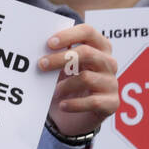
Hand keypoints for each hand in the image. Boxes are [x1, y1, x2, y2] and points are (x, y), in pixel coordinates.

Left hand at [39, 23, 118, 137]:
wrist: (74, 116)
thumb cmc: (67, 84)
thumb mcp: (61, 68)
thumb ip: (55, 54)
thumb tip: (36, 45)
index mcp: (98, 47)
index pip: (88, 32)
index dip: (69, 35)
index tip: (49, 43)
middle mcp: (108, 63)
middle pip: (87, 53)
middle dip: (61, 58)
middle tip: (41, 65)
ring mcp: (112, 83)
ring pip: (87, 77)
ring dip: (65, 85)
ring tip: (54, 91)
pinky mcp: (112, 102)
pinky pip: (93, 101)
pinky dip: (74, 104)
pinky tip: (62, 105)